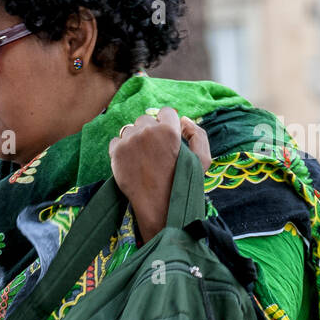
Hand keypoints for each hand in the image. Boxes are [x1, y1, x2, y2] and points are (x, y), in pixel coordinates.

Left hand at [108, 106, 210, 243]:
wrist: (158, 206)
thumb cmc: (182, 184)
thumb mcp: (203, 159)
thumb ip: (198, 134)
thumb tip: (184, 120)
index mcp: (169, 130)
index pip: (166, 112)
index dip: (167, 124)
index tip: (166, 137)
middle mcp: (147, 131)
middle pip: (145, 119)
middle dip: (149, 131)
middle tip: (153, 150)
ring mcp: (129, 141)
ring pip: (129, 129)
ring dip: (134, 139)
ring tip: (141, 158)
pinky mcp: (115, 152)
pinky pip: (116, 141)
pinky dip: (121, 149)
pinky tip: (130, 162)